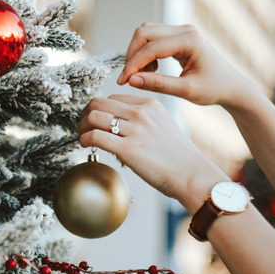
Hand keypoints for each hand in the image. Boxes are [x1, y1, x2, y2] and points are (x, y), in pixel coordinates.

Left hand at [78, 94, 228, 212]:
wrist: (192, 175)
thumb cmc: (178, 157)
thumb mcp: (162, 126)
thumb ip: (142, 120)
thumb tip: (117, 125)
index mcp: (150, 104)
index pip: (112, 98)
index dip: (98, 110)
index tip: (95, 122)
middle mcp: (141, 113)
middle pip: (98, 103)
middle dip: (85, 115)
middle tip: (83, 128)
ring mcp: (135, 130)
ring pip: (93, 117)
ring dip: (81, 127)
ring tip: (82, 138)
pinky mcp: (128, 149)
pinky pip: (95, 137)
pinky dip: (84, 140)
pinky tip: (85, 146)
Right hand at [117, 23, 257, 110]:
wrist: (232, 86)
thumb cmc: (215, 89)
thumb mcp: (186, 91)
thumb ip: (158, 84)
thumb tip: (132, 80)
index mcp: (190, 40)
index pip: (151, 47)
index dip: (133, 64)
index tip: (122, 82)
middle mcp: (185, 30)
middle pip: (144, 32)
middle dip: (132, 55)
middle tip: (129, 78)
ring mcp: (181, 31)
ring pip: (146, 33)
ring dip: (138, 53)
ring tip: (143, 75)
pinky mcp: (178, 36)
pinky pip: (153, 38)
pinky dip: (146, 54)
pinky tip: (152, 71)